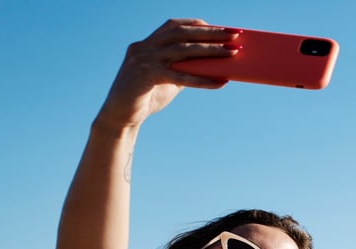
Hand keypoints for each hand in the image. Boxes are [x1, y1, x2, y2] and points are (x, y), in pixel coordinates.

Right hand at [95, 19, 237, 129]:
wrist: (120, 117)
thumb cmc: (146, 97)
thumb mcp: (167, 79)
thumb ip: (183, 68)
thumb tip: (215, 66)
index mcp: (147, 43)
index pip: (174, 25)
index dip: (197, 24)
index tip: (220, 27)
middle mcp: (143, 47)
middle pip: (182, 34)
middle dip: (211, 33)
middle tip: (235, 34)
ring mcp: (143, 60)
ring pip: (183, 50)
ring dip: (211, 51)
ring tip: (233, 53)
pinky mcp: (146, 76)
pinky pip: (180, 77)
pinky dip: (202, 80)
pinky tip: (220, 83)